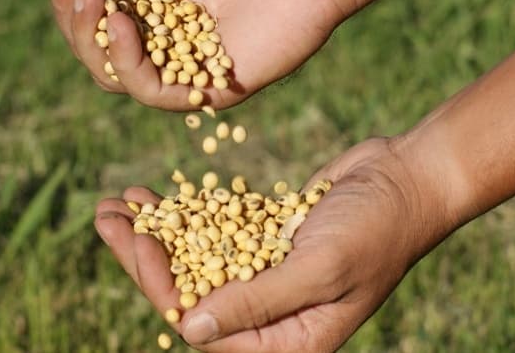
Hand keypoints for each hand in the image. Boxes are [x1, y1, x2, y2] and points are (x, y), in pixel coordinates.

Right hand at [51, 0, 355, 109]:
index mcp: (154, 0)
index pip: (95, 12)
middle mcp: (166, 36)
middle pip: (96, 48)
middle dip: (76, 17)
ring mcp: (187, 63)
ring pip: (115, 75)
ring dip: (93, 40)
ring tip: (95, 1)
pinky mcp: (212, 85)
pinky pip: (157, 93)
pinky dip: (129, 65)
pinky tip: (124, 27)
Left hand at [93, 136, 455, 351]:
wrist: (410, 179)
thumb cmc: (379, 229)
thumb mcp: (320, 268)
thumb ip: (257, 301)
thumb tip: (188, 330)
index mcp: (287, 340)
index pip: (206, 328)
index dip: (162, 289)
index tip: (139, 243)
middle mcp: (272, 313)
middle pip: (189, 292)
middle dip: (143, 257)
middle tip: (104, 218)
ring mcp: (266, 272)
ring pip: (194, 259)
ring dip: (154, 232)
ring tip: (114, 205)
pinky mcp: (264, 237)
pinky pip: (213, 231)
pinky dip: (182, 213)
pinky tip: (149, 195)